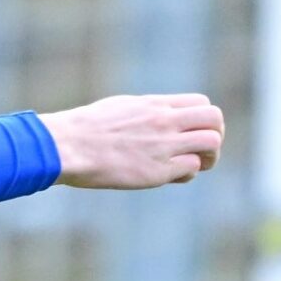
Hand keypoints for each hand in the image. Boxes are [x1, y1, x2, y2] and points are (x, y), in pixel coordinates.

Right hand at [41, 94, 225, 188]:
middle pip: (214, 120)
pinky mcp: (157, 171)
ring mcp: (163, 145)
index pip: (201, 104)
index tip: (191, 132)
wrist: (65, 147)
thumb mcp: (119, 108)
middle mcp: (164, 121)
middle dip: (215, 135)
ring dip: (208, 157)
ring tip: (192, 166)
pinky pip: (191, 169)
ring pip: (211, 143)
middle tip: (202, 150)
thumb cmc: (83, 130)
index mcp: (154, 105)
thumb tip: (158, 116)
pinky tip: (169, 177)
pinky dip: (186, 174)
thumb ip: (145, 112)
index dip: (203, 120)